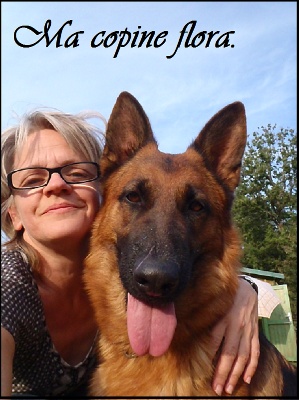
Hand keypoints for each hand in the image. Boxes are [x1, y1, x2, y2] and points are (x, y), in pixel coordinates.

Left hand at [210, 278, 259, 395]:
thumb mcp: (211, 304)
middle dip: (223, 373)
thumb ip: (202, 317)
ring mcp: (247, 329)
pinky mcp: (255, 331)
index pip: (215, 342)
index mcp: (222, 318)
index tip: (204, 372)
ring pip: (243, 355)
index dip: (210, 359)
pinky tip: (246, 378)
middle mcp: (235, 325)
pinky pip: (255, 351)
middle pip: (230, 353)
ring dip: (236, 374)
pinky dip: (252, 366)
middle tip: (217, 388)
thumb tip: (185, 328)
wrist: (245, 286)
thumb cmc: (223, 296)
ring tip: (229, 388)